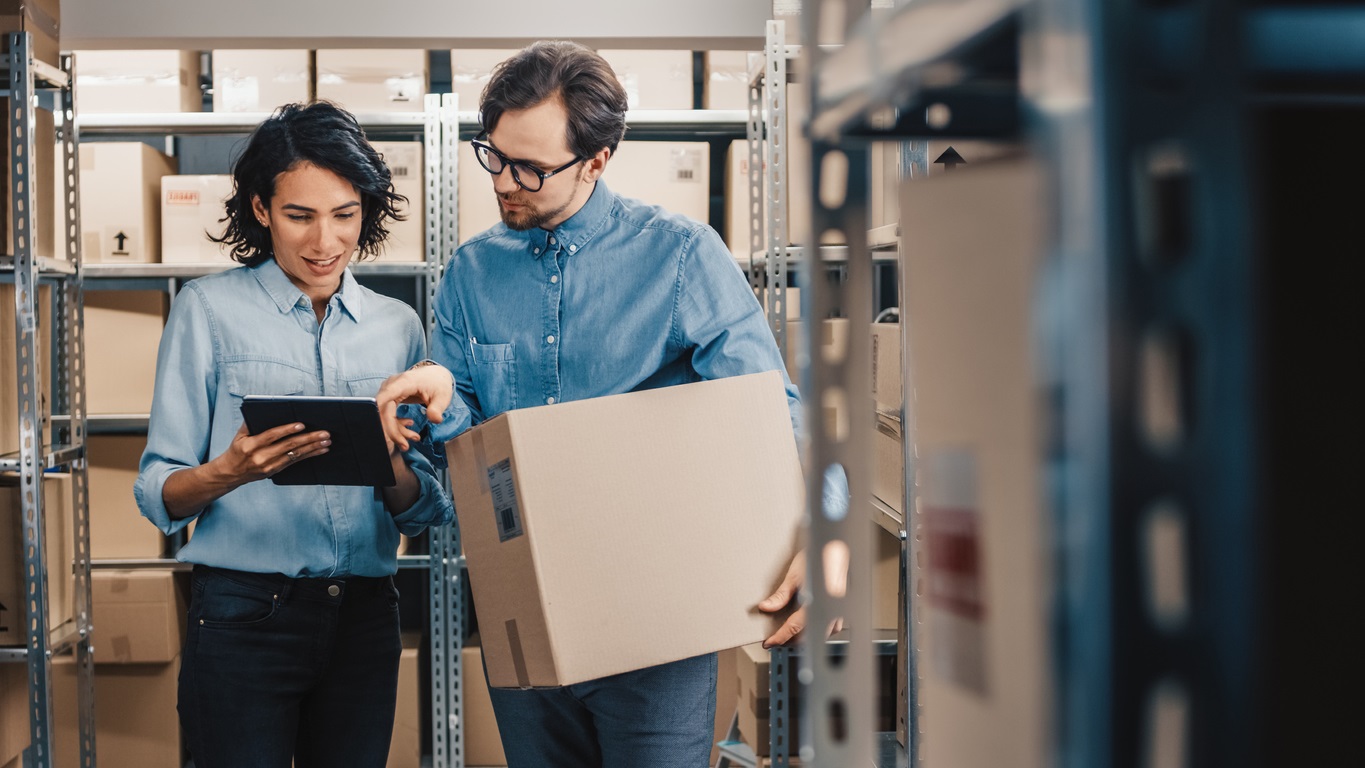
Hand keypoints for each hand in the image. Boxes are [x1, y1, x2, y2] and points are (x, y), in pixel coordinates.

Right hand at [214, 422, 330, 484]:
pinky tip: (321, 450)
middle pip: (288, 446)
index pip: (272, 435)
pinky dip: (310, 455)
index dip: (287, 430)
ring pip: (295, 455)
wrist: (231, 473)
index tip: (302, 425)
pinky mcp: (275, 471)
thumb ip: (250, 423)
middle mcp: (260, 457)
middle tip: (324, 433)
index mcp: (251, 445)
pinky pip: (295, 462)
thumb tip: (264, 408)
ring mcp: (269, 466)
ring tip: (326, 441)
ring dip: (313, 448)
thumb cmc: (237, 449)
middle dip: (309, 438)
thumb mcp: (239, 435)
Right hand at [376, 363, 454, 450]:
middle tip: (405, 446)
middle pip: (383, 410)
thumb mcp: (442, 396)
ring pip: (384, 414)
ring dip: (396, 430)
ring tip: (414, 438)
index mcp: (405, 382)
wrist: (435, 376)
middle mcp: (392, 385)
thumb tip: (435, 419)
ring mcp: (389, 391)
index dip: (379, 411)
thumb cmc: (438, 384)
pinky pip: (387, 414)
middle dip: (392, 431)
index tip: (378, 428)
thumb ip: (437, 408)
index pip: (386, 396)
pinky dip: (396, 425)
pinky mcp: (390, 397)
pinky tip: (409, 427)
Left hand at [758, 547, 846, 647]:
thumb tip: (767, 607)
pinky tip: (812, 624)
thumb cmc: (819, 557)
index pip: (795, 627)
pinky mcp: (842, 606)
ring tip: (792, 633)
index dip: (780, 637)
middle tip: (778, 639)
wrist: (836, 547)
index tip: (771, 642)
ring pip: (822, 633)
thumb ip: (781, 595)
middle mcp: (830, 608)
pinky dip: (820, 628)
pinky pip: (832, 625)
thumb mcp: (795, 575)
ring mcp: (838, 608)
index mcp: (816, 601)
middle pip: (809, 635)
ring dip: (807, 636)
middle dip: (792, 640)